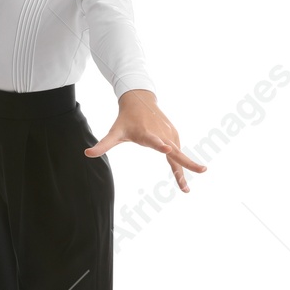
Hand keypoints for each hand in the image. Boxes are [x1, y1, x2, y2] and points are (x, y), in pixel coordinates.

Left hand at [84, 90, 207, 191]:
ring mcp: (170, 135)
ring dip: (187, 170)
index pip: (154, 141)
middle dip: (189, 163)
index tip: (168, 150)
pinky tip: (180, 174)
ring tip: (185, 189)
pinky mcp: (175, 135)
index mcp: (146, 134)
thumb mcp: (115, 133)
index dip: (160, 146)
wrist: (140, 101)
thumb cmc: (126, 120)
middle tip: (203, 171)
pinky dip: (181, 164)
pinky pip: (178, 152)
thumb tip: (86, 153)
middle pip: (177, 152)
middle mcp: (162, 135)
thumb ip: (103, 145)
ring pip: (180, 156)